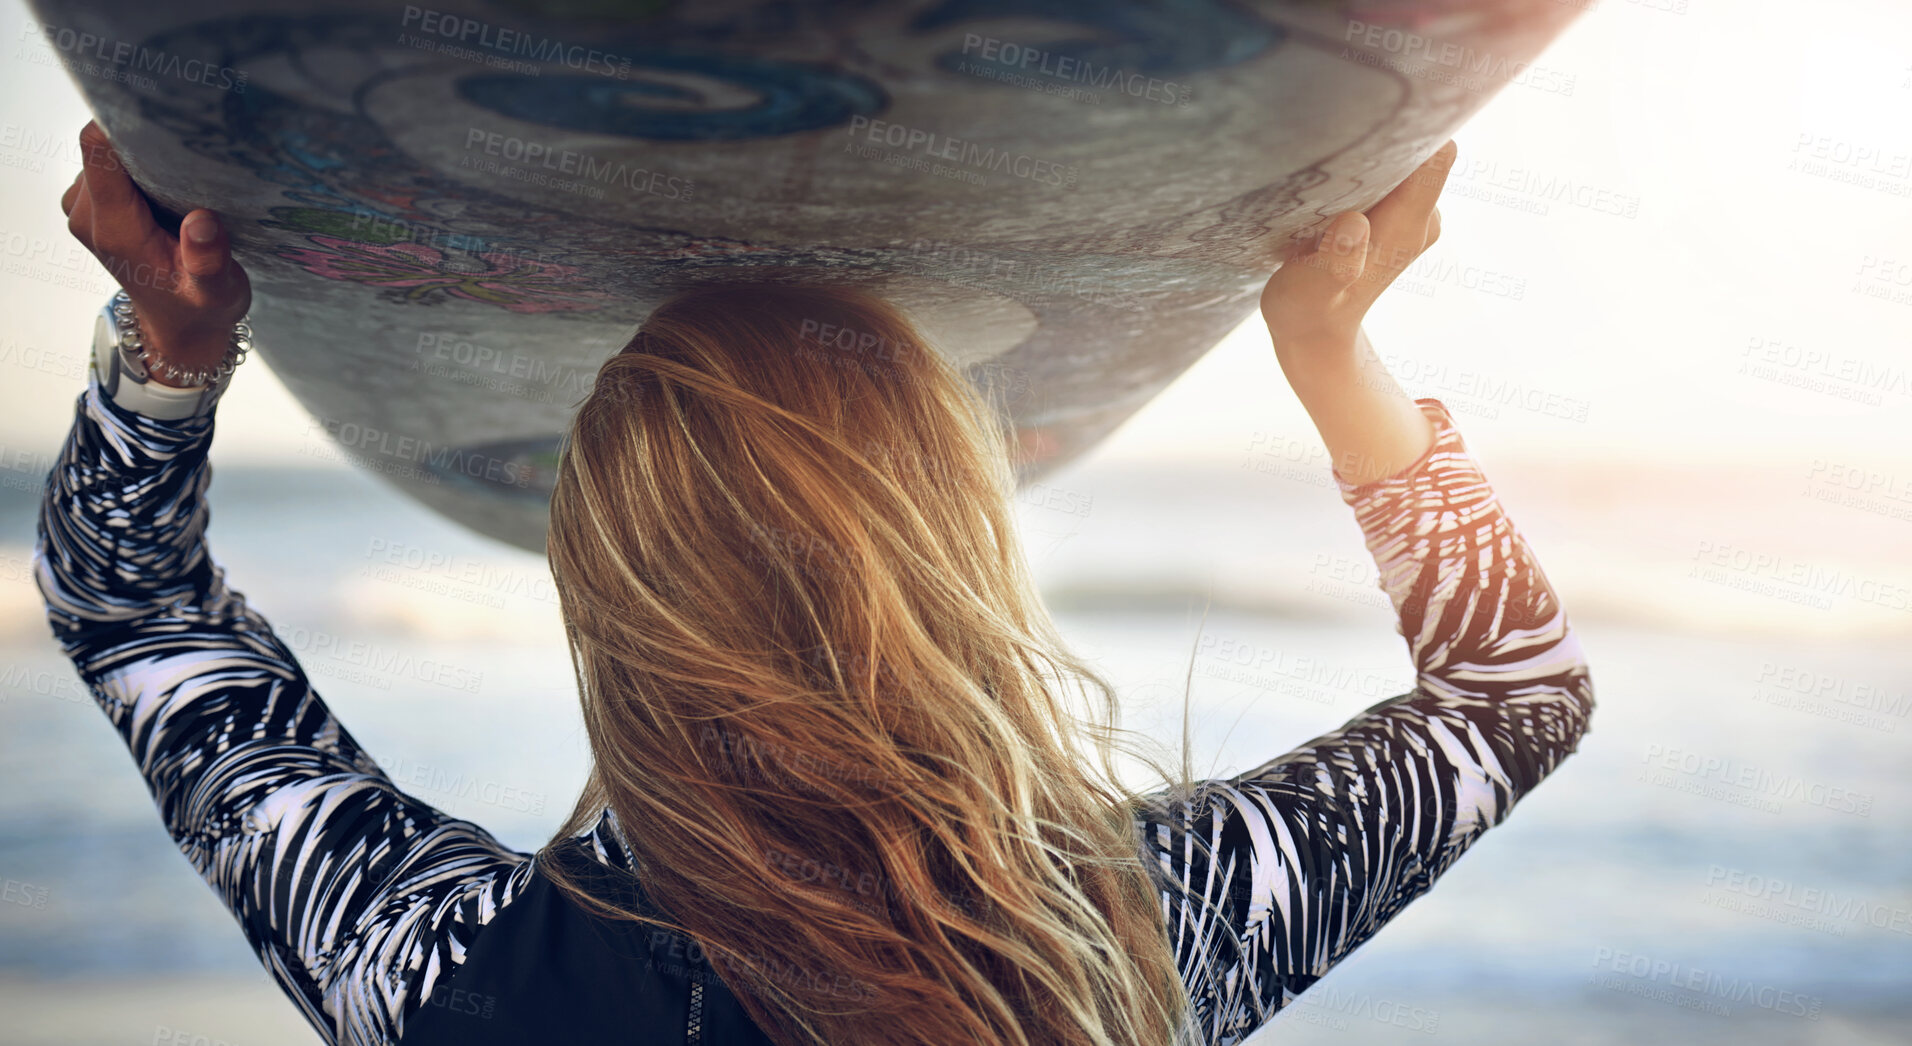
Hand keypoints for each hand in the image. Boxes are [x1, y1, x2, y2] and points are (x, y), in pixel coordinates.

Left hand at [61, 120, 250, 386]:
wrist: (179, 326)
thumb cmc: (200, 307)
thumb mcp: (215, 292)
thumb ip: (207, 261)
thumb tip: (201, 223)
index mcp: (115, 230)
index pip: (99, 151)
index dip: (127, 124)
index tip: (167, 118)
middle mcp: (88, 214)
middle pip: (102, 146)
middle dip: (142, 138)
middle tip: (190, 146)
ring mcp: (85, 208)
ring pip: (105, 152)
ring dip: (141, 152)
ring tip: (182, 170)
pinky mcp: (91, 204)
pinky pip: (106, 164)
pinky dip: (136, 164)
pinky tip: (168, 182)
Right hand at [1260, 139, 1455, 368]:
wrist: (1316, 333)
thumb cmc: (1308, 311)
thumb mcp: (1310, 290)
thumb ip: (1337, 261)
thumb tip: (1355, 225)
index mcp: (1406, 227)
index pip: (1437, 155)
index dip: (1414, 126)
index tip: (1375, 113)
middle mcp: (1420, 217)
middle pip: (1423, 149)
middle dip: (1388, 135)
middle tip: (1339, 136)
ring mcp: (1412, 216)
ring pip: (1406, 160)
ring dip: (1374, 153)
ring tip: (1332, 164)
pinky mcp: (1398, 215)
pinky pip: (1393, 173)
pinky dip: (1367, 169)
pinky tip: (1336, 181)